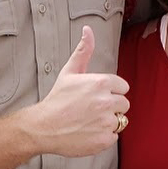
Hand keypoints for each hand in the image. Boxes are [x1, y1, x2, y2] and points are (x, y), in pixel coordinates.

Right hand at [23, 27, 129, 157]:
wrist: (43, 127)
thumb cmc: (57, 99)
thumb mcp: (69, 71)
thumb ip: (83, 50)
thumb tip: (87, 30)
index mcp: (100, 83)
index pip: (123, 87)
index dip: (110, 91)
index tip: (95, 96)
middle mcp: (106, 101)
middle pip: (124, 104)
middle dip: (111, 106)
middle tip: (91, 109)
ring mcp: (106, 122)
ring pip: (119, 120)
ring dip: (107, 121)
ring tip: (89, 120)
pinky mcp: (104, 139)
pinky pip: (113, 136)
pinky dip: (103, 136)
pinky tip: (88, 131)